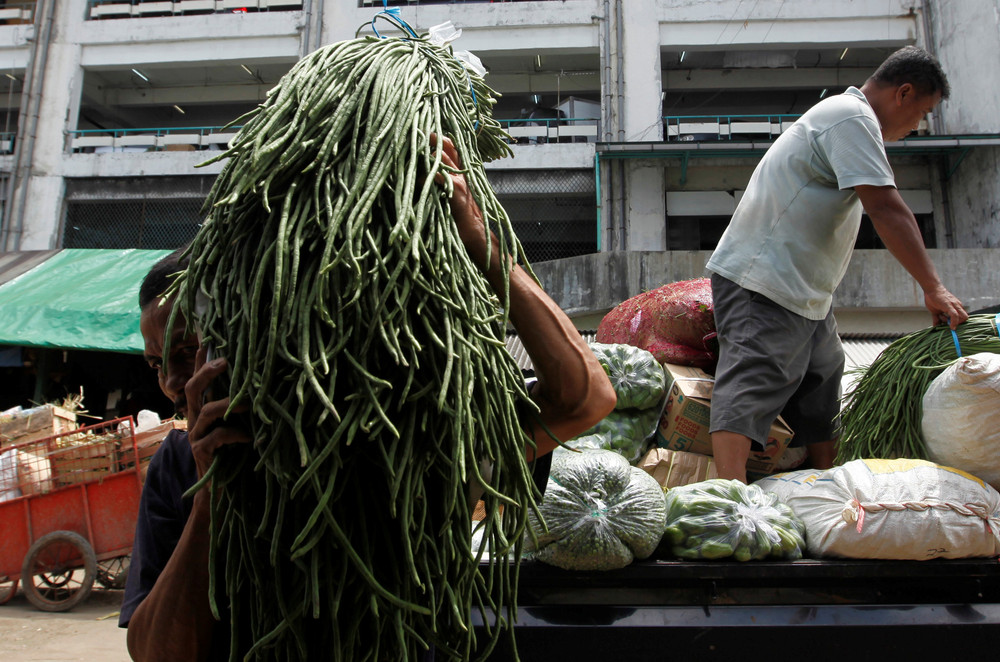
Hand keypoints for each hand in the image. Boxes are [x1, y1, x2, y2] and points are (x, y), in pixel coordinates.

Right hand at [184, 346, 252, 476]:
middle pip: (192, 388)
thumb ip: (240, 407)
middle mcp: (195, 419)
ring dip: (228, 405)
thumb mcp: (236, 425)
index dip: (200, 361)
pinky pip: (216, 438)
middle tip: (225, 361)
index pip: (198, 380)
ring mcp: (196, 436)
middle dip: (206, 372)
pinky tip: (248, 438)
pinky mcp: (201, 452)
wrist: (218, 489)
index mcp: (202, 409)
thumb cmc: (232, 453)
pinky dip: (234, 434)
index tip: (206, 340)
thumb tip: (261, 384)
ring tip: (248, 403)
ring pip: (206, 411)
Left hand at [429, 134, 489, 266]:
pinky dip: (427, 177)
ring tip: (416, 151)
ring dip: (428, 155)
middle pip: (448, 146)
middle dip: (434, 138)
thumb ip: (445, 179)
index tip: (426, 132)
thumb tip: (426, 170)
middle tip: (420, 133)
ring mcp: (460, 180)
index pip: (452, 146)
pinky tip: (419, 179)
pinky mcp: (456, 190)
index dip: (440, 138)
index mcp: (462, 170)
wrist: (474, 229)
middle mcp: (462, 171)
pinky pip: (438, 177)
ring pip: (442, 158)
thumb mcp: (455, 190)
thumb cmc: (460, 212)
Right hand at [924, 285, 967, 329]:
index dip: (958, 323)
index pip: (963, 317)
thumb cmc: (933, 298)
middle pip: (965, 318)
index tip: (950, 326)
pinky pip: (955, 316)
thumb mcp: (935, 311)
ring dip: (952, 322)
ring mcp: (955, 305)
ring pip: (962, 318)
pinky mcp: (949, 305)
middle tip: (949, 325)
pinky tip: (951, 327)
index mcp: (956, 307)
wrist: (932, 289)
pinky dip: (954, 323)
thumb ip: (936, 318)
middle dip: (959, 324)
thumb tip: (935, 326)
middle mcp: (957, 306)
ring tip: (940, 316)